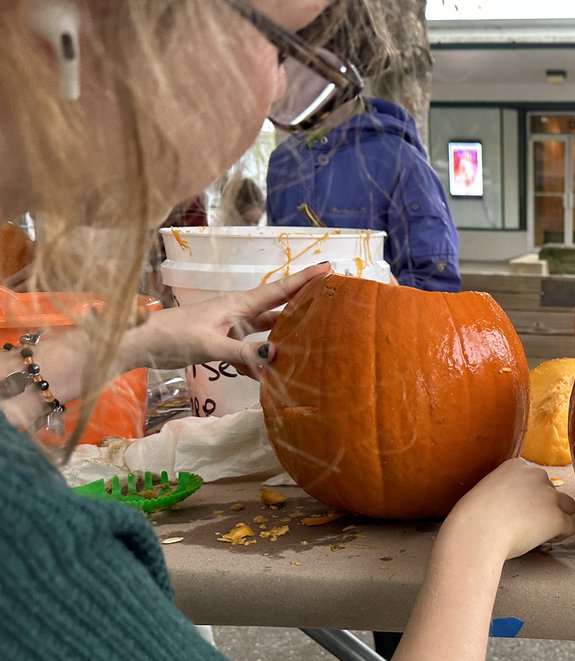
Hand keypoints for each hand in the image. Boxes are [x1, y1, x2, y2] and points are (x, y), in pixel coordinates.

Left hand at [120, 263, 329, 375]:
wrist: (139, 343)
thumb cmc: (172, 337)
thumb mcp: (210, 344)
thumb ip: (243, 351)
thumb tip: (277, 352)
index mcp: (238, 305)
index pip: (279, 290)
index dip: (304, 280)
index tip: (328, 268)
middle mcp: (239, 312)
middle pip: (278, 307)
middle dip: (303, 302)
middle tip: (330, 300)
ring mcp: (231, 327)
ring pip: (267, 329)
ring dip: (286, 333)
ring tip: (312, 337)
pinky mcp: (223, 343)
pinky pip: (251, 350)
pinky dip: (263, 360)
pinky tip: (273, 374)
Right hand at [445, 458, 574, 560]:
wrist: (476, 532)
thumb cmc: (472, 518)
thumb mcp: (486, 491)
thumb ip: (504, 490)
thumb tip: (513, 507)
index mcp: (517, 465)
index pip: (536, 479)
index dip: (530, 496)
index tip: (517, 511)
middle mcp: (537, 475)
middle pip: (552, 491)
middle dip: (544, 507)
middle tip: (527, 524)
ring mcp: (549, 496)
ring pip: (568, 506)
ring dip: (558, 518)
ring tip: (540, 532)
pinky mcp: (557, 517)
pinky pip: (571, 527)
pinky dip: (561, 535)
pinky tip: (546, 541)